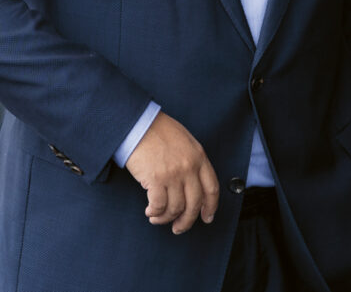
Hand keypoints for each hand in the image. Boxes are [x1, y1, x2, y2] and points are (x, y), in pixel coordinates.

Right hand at [124, 112, 219, 233]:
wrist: (137, 123)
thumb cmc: (157, 130)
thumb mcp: (184, 141)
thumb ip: (192, 161)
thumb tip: (192, 185)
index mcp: (199, 157)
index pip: (212, 189)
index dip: (210, 207)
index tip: (206, 218)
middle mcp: (189, 168)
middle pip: (194, 204)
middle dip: (186, 221)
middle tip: (178, 228)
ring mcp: (174, 174)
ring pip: (176, 208)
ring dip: (166, 218)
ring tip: (157, 218)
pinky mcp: (156, 179)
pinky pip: (159, 205)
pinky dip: (155, 213)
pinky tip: (150, 212)